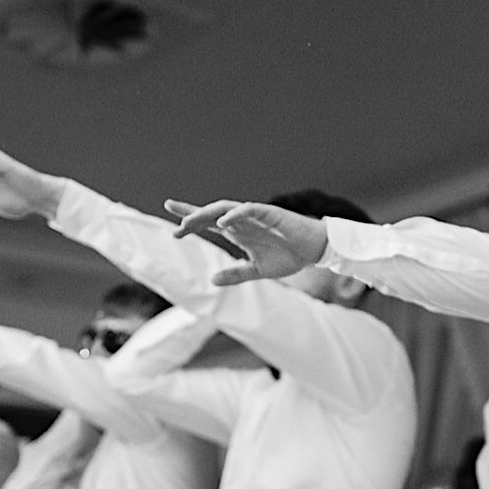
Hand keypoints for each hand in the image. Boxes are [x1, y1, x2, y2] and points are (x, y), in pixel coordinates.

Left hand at [166, 199, 328, 285]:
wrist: (314, 250)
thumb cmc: (288, 256)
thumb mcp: (257, 270)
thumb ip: (236, 274)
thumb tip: (212, 280)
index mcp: (238, 233)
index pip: (209, 224)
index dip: (191, 223)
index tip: (174, 231)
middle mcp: (242, 221)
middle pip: (211, 214)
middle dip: (192, 216)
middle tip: (176, 226)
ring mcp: (255, 216)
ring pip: (225, 208)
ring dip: (206, 214)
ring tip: (190, 223)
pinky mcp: (270, 213)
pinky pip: (250, 209)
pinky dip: (235, 214)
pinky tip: (222, 223)